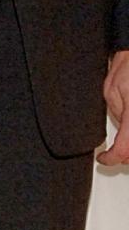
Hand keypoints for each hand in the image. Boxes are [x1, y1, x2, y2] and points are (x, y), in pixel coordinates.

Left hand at [98, 48, 128, 165]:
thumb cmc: (127, 70)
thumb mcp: (111, 93)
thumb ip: (116, 116)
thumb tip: (118, 133)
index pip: (124, 149)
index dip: (112, 159)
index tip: (103, 159)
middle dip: (125, 156)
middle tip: (112, 154)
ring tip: (122, 147)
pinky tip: (127, 135)